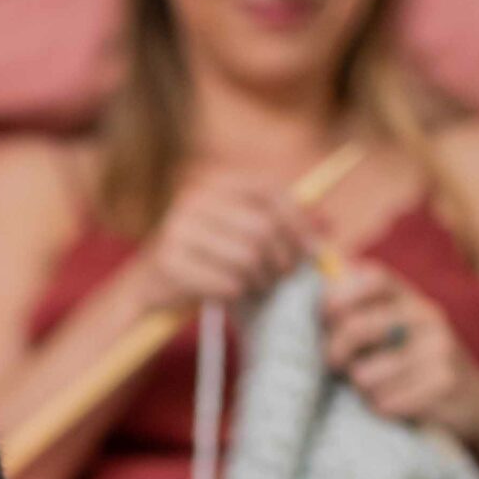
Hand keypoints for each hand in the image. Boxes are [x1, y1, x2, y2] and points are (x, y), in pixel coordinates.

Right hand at [133, 171, 316, 307]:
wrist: (149, 286)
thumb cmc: (208, 259)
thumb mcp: (241, 233)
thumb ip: (282, 224)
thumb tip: (328, 222)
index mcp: (213, 183)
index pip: (269, 189)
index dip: (298, 219)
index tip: (313, 248)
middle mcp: (192, 200)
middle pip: (263, 228)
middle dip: (284, 258)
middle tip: (286, 275)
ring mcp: (177, 230)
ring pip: (248, 259)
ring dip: (261, 280)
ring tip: (257, 286)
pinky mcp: (169, 263)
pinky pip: (226, 283)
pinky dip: (237, 294)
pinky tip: (230, 294)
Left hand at [320, 260, 478, 439]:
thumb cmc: (418, 364)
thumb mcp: (399, 328)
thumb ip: (361, 306)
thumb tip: (311, 258)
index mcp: (412, 298)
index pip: (372, 277)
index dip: (339, 294)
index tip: (324, 317)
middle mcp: (428, 317)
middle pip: (357, 328)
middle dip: (334, 351)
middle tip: (334, 364)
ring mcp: (439, 350)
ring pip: (365, 375)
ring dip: (362, 389)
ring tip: (377, 388)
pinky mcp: (443, 384)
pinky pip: (385, 402)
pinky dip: (382, 409)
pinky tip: (397, 406)